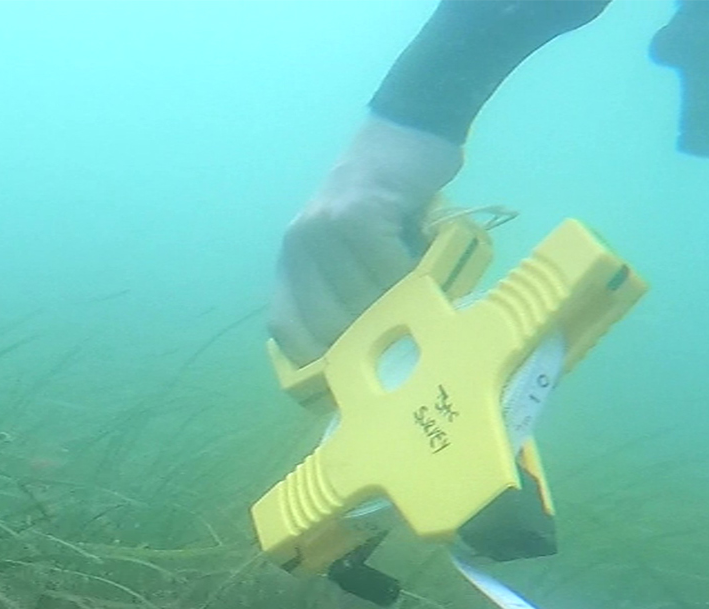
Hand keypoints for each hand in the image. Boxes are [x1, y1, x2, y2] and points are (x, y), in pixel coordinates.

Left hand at [269, 115, 463, 364]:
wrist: (408, 131)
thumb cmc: (390, 200)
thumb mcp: (354, 251)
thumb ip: (350, 292)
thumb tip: (367, 357)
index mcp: (292, 261)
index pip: (285, 327)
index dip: (313, 359)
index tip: (346, 377)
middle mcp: (297, 246)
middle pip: (327, 323)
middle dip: (366, 338)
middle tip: (401, 336)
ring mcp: (323, 229)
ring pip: (361, 299)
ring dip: (395, 307)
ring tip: (416, 296)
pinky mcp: (358, 216)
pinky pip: (388, 272)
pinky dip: (411, 277)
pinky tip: (423, 264)